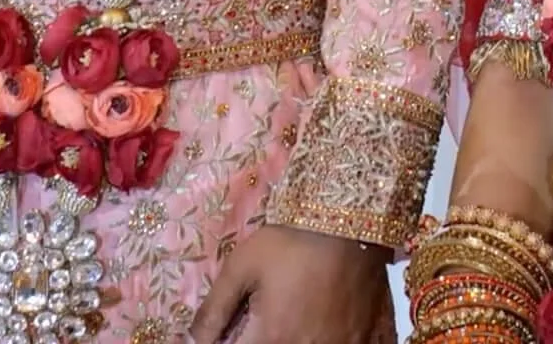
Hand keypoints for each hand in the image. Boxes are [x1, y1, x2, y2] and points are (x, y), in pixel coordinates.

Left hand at [190, 226, 388, 343]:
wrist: (351, 222)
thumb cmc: (292, 240)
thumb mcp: (243, 265)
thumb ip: (215, 308)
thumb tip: (192, 341)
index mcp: (271, 338)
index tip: (228, 335)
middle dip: (259, 341)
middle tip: (260, 326)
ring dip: (291, 340)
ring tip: (288, 321)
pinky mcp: (360, 341)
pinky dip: (328, 340)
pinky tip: (320, 326)